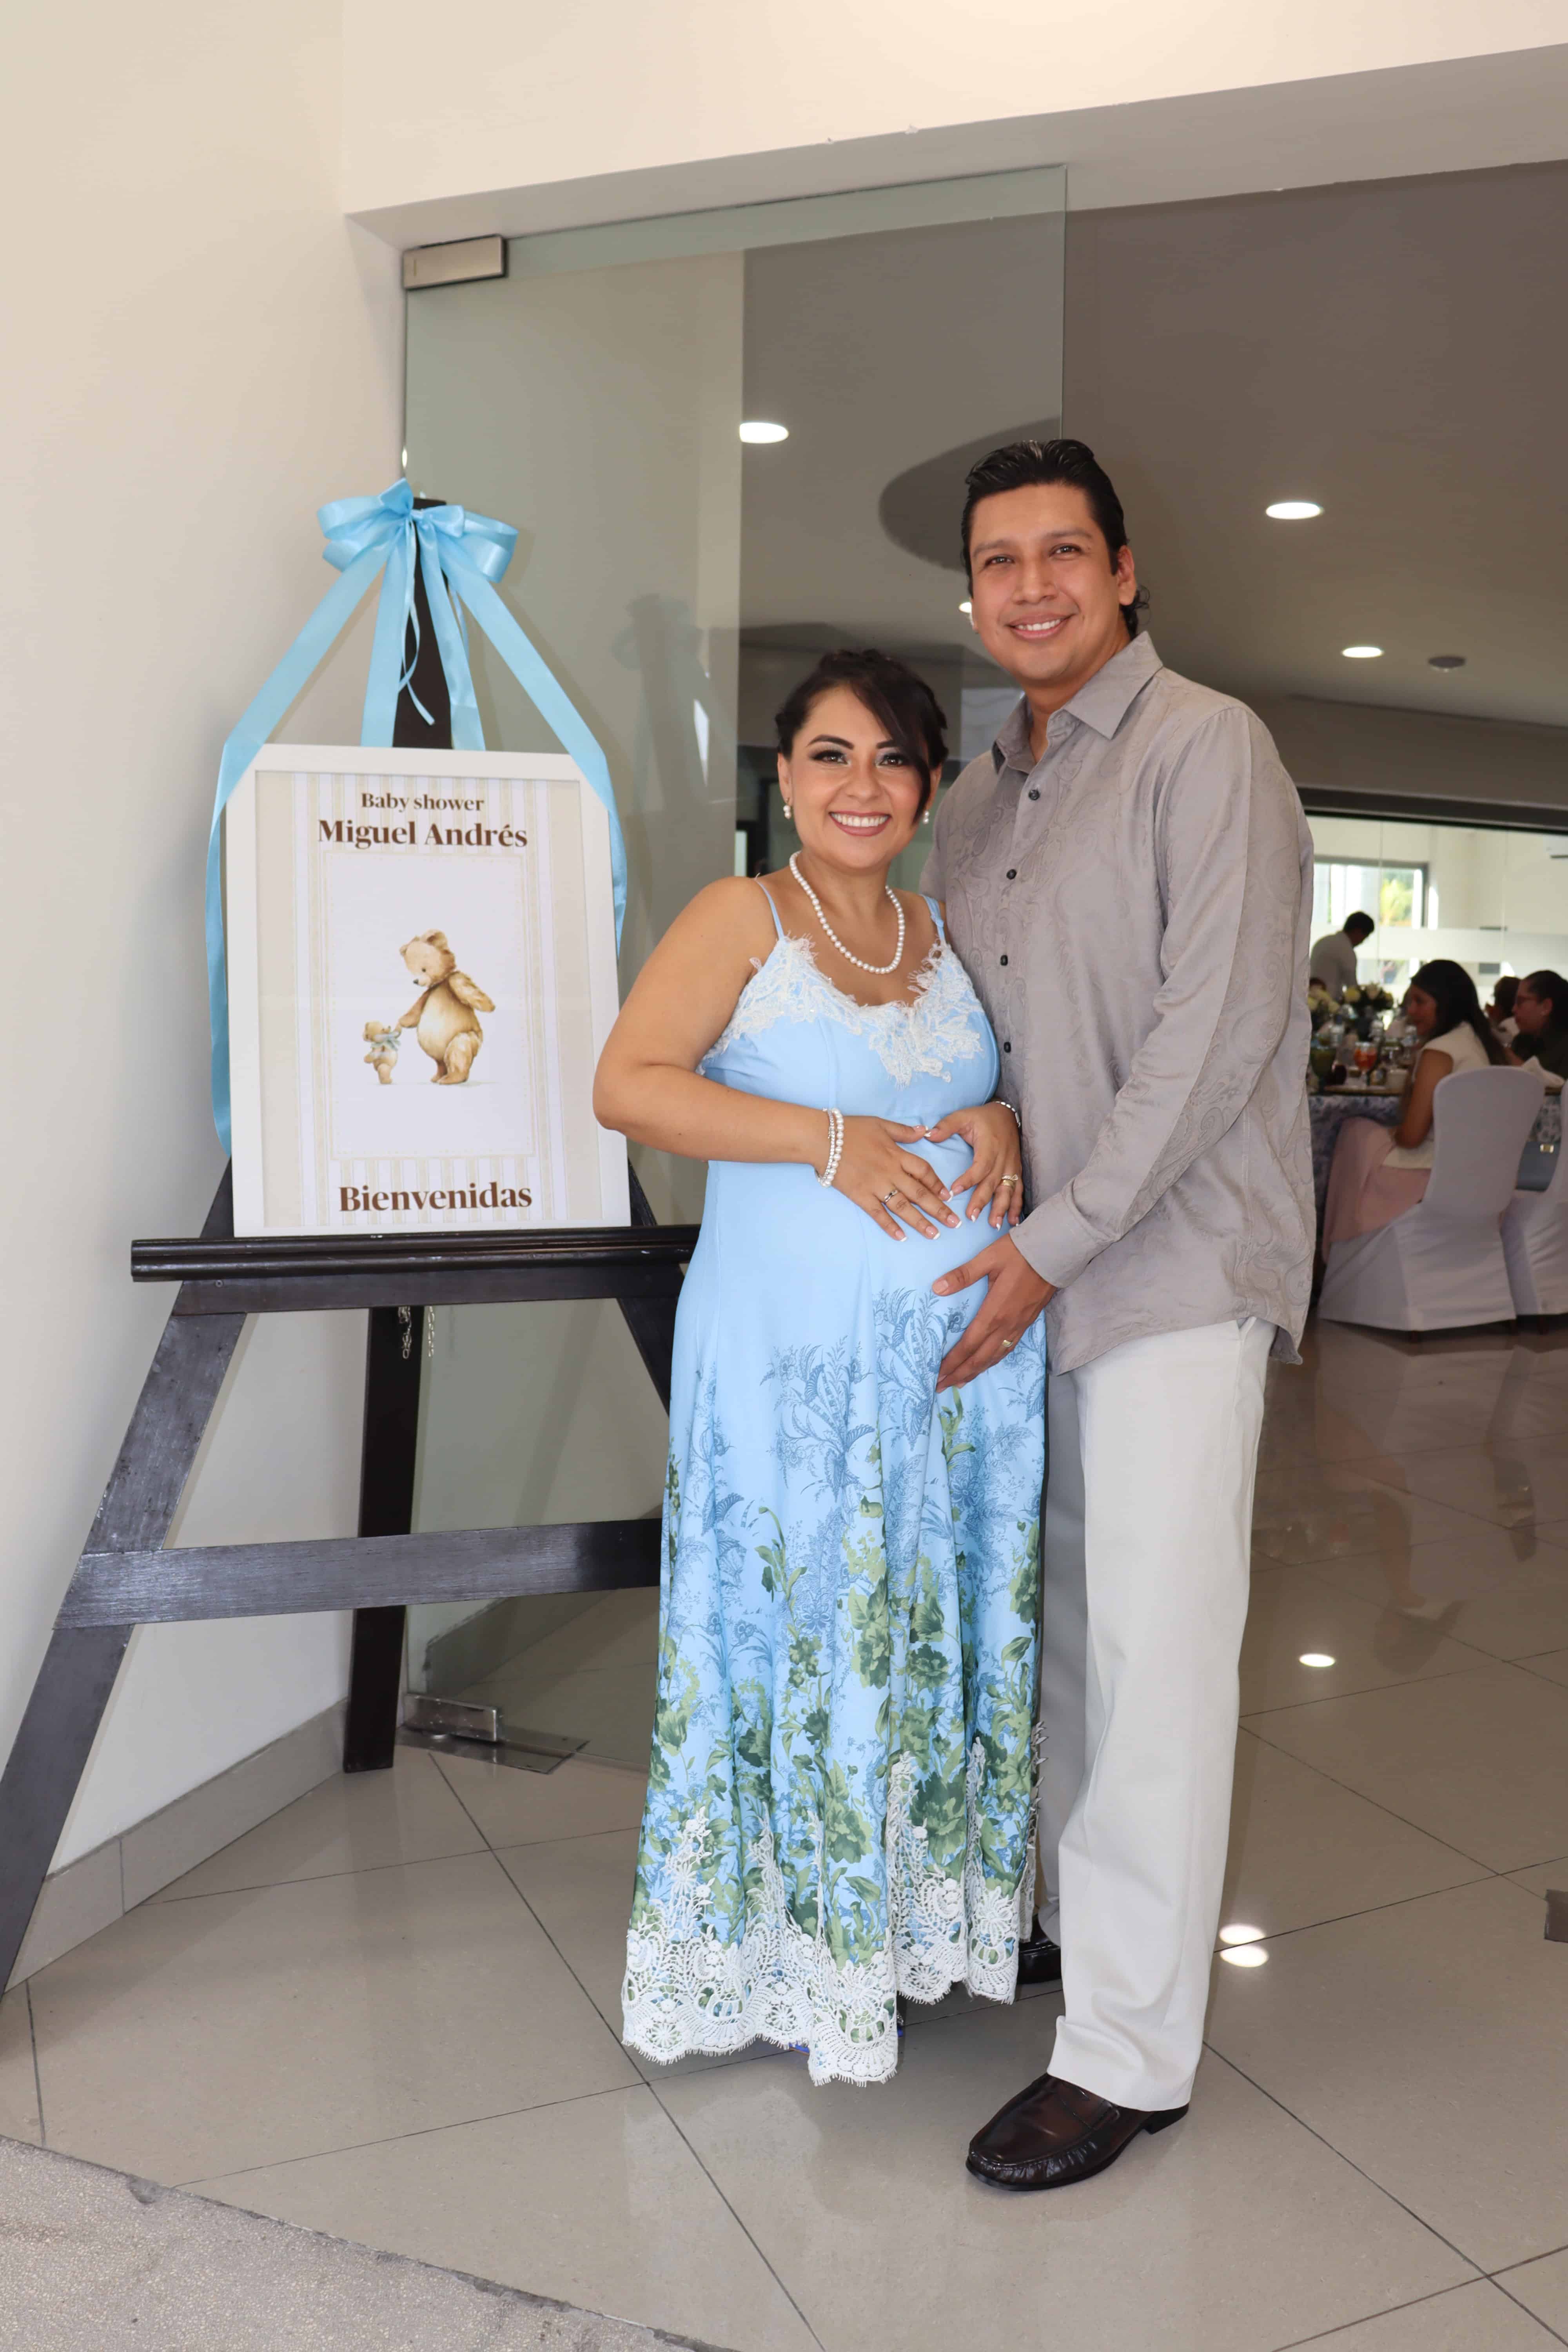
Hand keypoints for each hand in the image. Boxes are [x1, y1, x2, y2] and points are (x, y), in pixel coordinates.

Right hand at [834, 1116, 961, 1240]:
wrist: (822, 1139)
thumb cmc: (851, 1129)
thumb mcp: (881, 1124)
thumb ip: (903, 1131)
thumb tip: (925, 1131)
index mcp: (897, 1154)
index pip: (924, 1171)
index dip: (937, 1184)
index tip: (948, 1196)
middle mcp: (890, 1172)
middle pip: (919, 1193)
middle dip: (938, 1209)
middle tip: (954, 1223)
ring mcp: (875, 1186)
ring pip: (902, 1206)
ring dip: (919, 1221)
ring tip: (934, 1234)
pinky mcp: (860, 1196)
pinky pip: (877, 1214)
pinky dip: (889, 1226)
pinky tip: (901, 1237)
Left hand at [923, 1099, 1023, 1228]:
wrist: (1007, 1115)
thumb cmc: (982, 1118)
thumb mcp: (963, 1116)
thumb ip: (946, 1126)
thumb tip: (928, 1135)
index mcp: (989, 1145)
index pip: (980, 1165)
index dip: (968, 1179)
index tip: (953, 1191)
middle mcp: (1003, 1158)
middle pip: (993, 1182)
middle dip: (982, 1200)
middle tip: (971, 1216)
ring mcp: (1011, 1166)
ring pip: (1008, 1189)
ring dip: (1001, 1208)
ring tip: (994, 1224)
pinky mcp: (1016, 1171)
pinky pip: (1018, 1190)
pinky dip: (1016, 1206)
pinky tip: (1013, 1221)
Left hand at [933, 1235, 1053, 1386]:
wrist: (1055, 1253)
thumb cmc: (1020, 1254)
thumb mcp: (988, 1259)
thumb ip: (963, 1275)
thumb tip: (937, 1288)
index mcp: (994, 1312)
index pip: (968, 1345)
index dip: (952, 1362)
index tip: (936, 1374)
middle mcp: (1006, 1325)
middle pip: (980, 1358)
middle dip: (959, 1374)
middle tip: (941, 1386)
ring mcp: (1018, 1326)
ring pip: (995, 1357)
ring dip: (976, 1371)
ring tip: (960, 1382)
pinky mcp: (1027, 1323)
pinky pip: (1008, 1349)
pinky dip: (994, 1361)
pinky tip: (987, 1364)